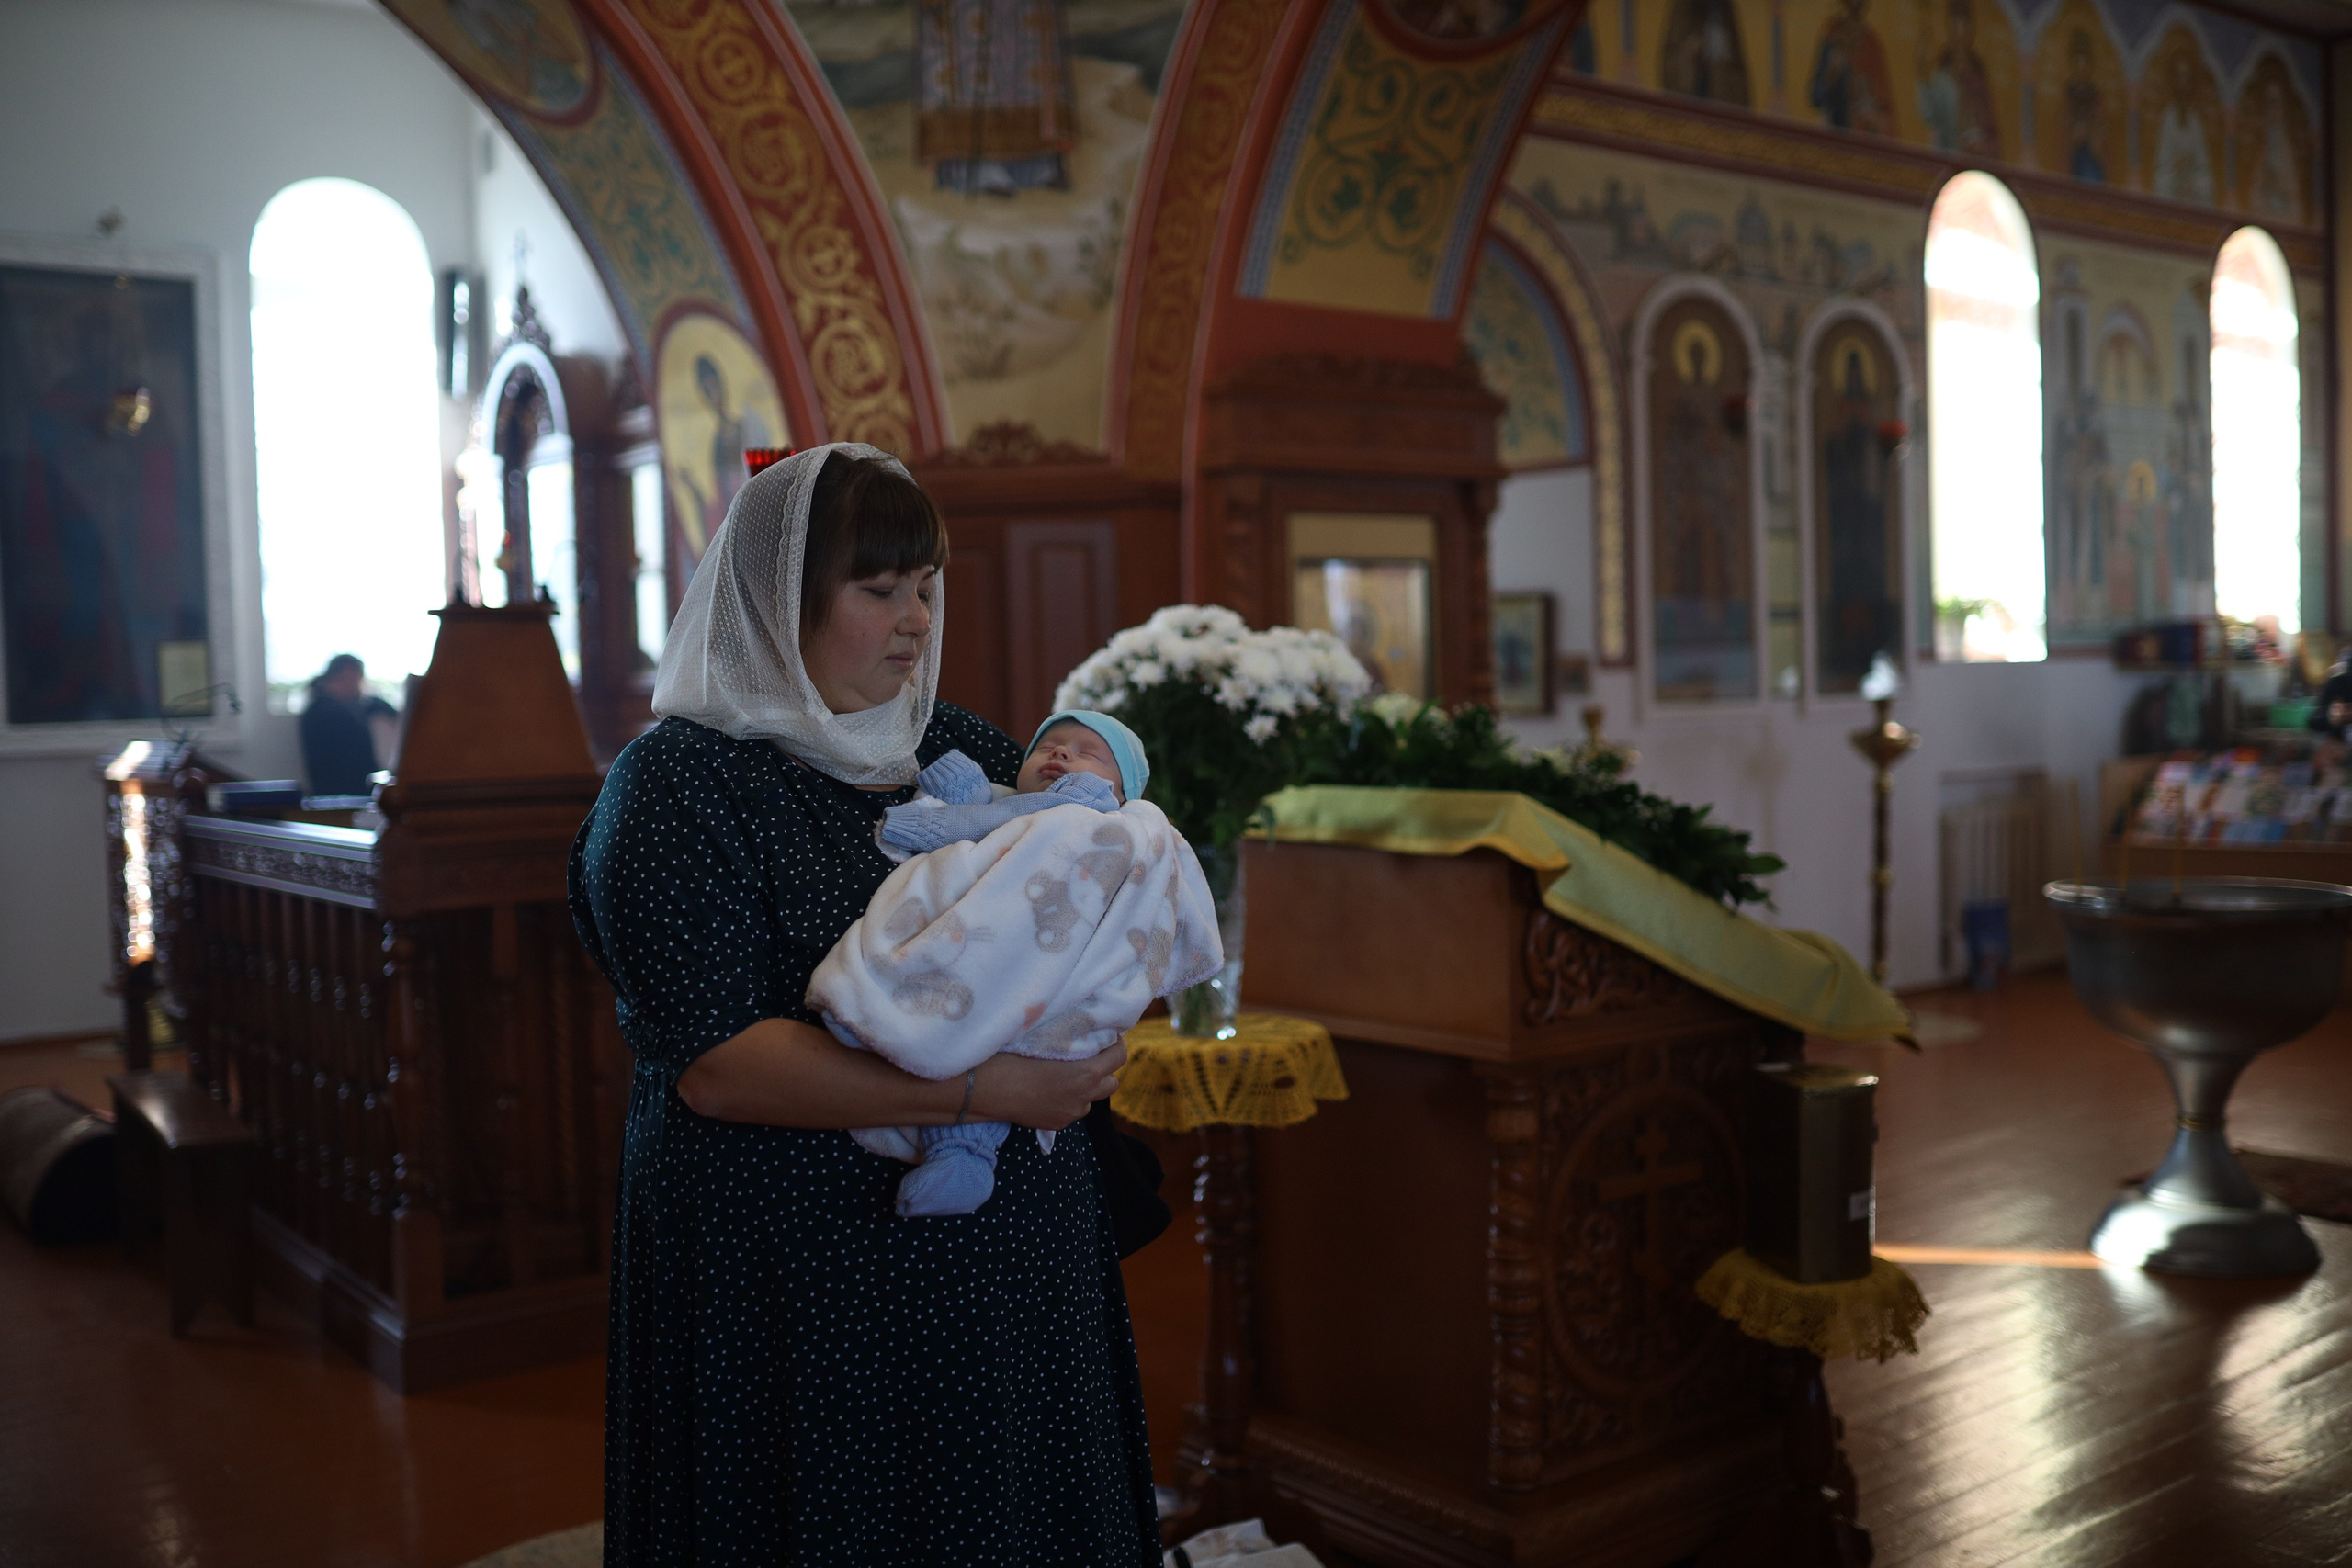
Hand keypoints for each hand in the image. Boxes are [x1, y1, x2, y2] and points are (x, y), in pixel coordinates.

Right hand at [970, 1044, 1126, 1130]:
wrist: (986, 1090)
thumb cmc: (1011, 1059)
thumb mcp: (1046, 1043)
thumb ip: (1070, 1041)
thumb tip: (1082, 1029)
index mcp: (1085, 1074)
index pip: (1119, 1059)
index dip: (1117, 1045)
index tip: (1109, 1038)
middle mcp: (1083, 1097)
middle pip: (1112, 1084)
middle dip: (1105, 1071)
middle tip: (1091, 1057)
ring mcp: (1070, 1114)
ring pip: (1090, 1100)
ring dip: (1086, 1089)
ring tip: (1067, 1076)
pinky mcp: (1056, 1124)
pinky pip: (1071, 1110)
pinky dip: (1068, 1101)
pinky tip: (1049, 1091)